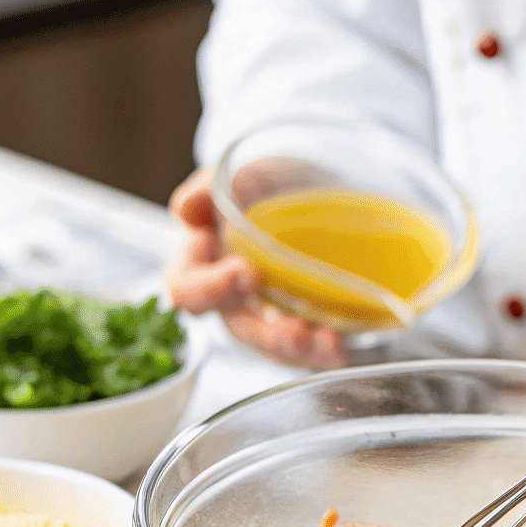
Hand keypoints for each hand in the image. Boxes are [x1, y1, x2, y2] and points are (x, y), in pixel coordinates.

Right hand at [166, 168, 345, 368]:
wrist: (318, 190)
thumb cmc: (268, 185)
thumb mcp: (244, 175)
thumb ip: (212, 188)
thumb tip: (185, 208)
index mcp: (204, 263)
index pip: (186, 287)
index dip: (210, 288)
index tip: (245, 270)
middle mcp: (233, 299)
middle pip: (240, 329)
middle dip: (268, 333)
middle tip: (296, 327)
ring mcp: (270, 318)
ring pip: (277, 347)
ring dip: (301, 348)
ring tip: (327, 340)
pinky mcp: (306, 327)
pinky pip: (312, 351)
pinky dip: (326, 351)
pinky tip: (340, 344)